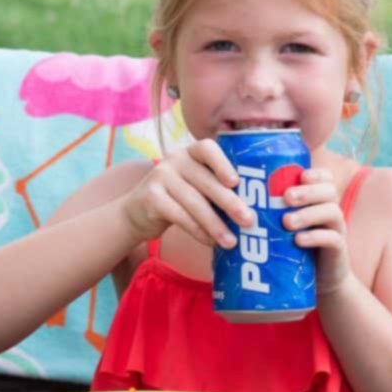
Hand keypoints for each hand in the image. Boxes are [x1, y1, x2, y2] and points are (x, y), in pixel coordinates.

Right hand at [121, 139, 253, 247]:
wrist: (137, 212)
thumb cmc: (178, 198)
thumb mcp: (195, 185)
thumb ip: (217, 188)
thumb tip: (254, 210)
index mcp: (191, 153)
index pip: (207, 148)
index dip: (223, 163)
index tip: (236, 182)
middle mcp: (175, 159)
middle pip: (206, 180)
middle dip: (229, 202)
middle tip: (248, 221)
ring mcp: (160, 177)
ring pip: (194, 202)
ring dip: (215, 225)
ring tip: (231, 242)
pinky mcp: (151, 198)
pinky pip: (180, 216)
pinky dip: (198, 232)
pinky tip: (211, 242)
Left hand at [282, 167, 349, 296]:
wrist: (320, 278)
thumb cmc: (295, 246)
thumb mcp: (284, 225)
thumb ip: (270, 211)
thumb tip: (232, 199)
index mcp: (319, 200)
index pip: (325, 178)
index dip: (316, 174)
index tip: (301, 176)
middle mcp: (330, 211)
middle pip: (329, 191)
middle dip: (308, 192)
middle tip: (286, 197)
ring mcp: (336, 229)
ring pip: (332, 212)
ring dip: (308, 214)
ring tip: (287, 222)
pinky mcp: (338, 250)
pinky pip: (333, 239)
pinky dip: (316, 237)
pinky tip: (298, 240)